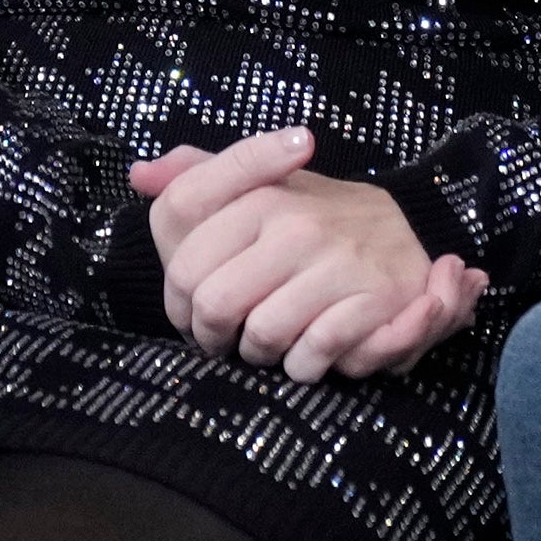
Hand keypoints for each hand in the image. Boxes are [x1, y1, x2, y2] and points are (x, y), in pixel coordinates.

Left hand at [127, 127, 489, 381]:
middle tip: (232, 334)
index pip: (183, 269)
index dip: (180, 304)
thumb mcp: (255, 186)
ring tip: (273, 339)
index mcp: (260, 194)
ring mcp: (338, 259)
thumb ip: (196, 176)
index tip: (195, 307)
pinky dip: (305, 365)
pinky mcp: (375, 298)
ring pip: (262, 336)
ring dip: (261, 353)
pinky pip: (312, 355)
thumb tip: (139, 175)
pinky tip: (311, 349)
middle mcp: (297, 223)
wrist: (401, 229)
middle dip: (215, 335)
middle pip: (215, 307)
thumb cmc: (308, 217)